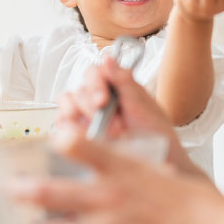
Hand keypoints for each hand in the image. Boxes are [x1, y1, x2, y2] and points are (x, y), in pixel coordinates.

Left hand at [7, 128, 223, 223]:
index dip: (57, 137)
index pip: (78, 143)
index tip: (47, 135)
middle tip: (9, 188)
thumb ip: (124, 161)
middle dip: (23, 189)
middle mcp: (107, 198)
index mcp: (121, 169)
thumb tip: (101, 156)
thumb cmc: (190, 203)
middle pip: (51, 190)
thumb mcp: (157, 167)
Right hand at [57, 58, 197, 173]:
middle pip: (79, 90)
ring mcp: (86, 115)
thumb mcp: (144, 108)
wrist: (160, 164)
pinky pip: (62, 126)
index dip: (95, 84)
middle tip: (112, 126)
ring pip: (67, 105)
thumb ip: (125, 83)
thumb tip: (108, 59)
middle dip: (91, 108)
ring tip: (100, 135)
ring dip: (81, 119)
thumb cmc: (155, 135)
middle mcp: (98, 98)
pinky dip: (70, 130)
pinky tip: (86, 138)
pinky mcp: (78, 133)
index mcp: (115, 86)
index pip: (94, 73)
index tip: (103, 101)